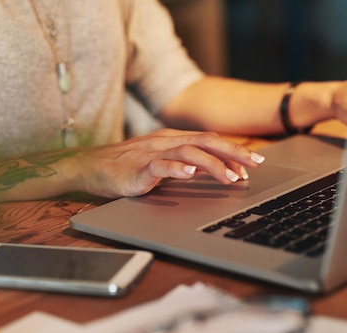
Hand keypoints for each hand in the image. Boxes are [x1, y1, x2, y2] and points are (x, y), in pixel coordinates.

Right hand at [70, 128, 264, 197]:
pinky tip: (191, 174)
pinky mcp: (138, 168)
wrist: (90, 167)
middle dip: (234, 153)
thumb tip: (208, 170)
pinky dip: (177, 168)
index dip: (233, 151)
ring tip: (231, 178)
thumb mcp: (159, 163)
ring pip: (189, 152)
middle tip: (256, 165)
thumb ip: (182, 163)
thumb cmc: (125, 167)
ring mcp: (152, 153)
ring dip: (213, 165)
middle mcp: (166, 142)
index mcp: (173, 139)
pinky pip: (160, 166)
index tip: (253, 163)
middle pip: (206, 142)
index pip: (210, 141)